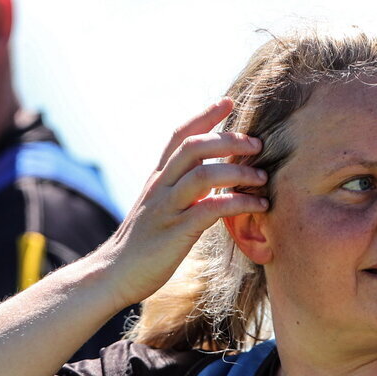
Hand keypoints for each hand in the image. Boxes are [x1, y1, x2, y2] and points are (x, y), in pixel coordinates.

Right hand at [98, 98, 267, 310]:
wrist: (114, 274)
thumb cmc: (141, 246)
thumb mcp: (159, 211)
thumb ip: (181, 194)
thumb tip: (210, 187)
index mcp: (157, 179)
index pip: (179, 135)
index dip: (204, 116)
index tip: (227, 102)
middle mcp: (161, 187)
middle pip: (194, 147)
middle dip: (229, 140)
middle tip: (257, 144)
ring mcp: (167, 208)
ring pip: (203, 174)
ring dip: (237, 171)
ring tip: (262, 177)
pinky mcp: (176, 232)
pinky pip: (211, 209)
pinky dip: (238, 203)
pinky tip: (257, 206)